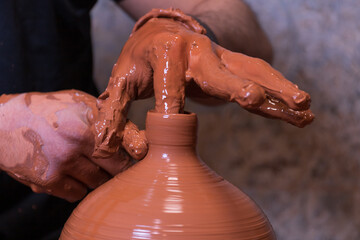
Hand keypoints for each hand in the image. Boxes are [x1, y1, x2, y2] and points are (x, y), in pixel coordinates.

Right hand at [0, 90, 144, 201]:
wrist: (5, 122)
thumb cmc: (48, 108)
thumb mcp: (81, 102)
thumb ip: (108, 118)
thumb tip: (136, 137)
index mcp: (89, 122)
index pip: (128, 146)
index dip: (135, 153)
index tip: (136, 156)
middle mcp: (78, 143)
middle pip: (117, 169)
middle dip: (119, 168)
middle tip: (115, 164)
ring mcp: (62, 164)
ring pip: (98, 183)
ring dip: (99, 178)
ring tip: (91, 166)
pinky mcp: (48, 181)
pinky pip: (78, 194)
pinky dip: (80, 187)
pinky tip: (74, 174)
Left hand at [94, 9, 313, 156]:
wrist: (165, 31)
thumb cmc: (141, 59)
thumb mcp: (120, 81)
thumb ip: (115, 113)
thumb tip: (113, 149)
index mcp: (164, 56)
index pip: (166, 84)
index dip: (171, 105)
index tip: (178, 126)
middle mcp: (197, 54)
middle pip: (217, 72)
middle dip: (235, 85)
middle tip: (253, 98)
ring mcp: (220, 58)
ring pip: (252, 72)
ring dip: (276, 90)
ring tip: (303, 107)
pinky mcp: (234, 65)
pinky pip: (262, 77)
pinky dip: (281, 93)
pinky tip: (301, 109)